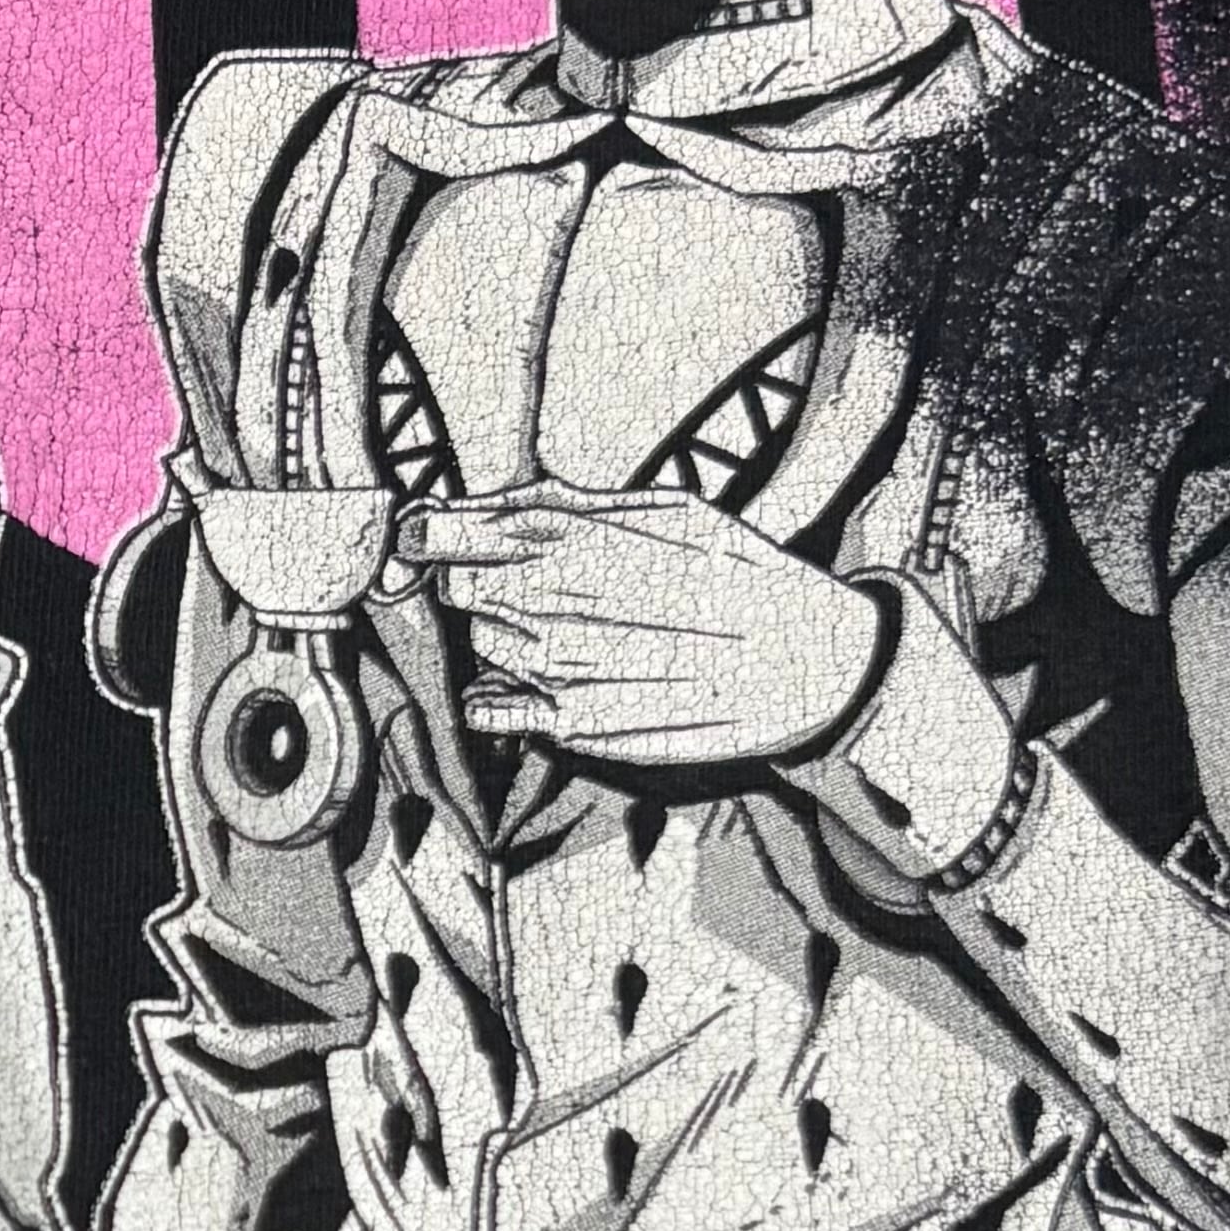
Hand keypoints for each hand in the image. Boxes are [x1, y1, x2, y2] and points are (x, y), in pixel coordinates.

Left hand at [404, 483, 884, 768]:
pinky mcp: (576, 726)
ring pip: (482, 644)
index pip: (459, 536)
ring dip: (502, 630)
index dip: (433, 532)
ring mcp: (565, 673)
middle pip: (462, 590)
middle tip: (516, 576)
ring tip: (568, 624)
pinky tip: (526, 677)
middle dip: (474, 577)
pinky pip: (495, 708)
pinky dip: (494, 693)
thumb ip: (572, 506)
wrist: (805, 663)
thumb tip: (490, 504)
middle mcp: (562, 608)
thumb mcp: (668, 510)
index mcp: (583, 542)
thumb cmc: (737, 576)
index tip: (424, 531)